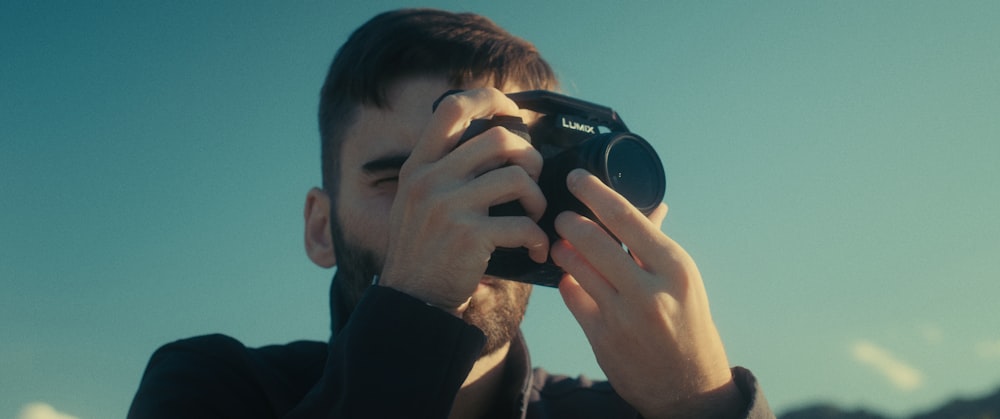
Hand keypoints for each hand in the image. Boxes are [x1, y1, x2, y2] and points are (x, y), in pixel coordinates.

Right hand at [378, 87, 548, 312]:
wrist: (411, 301)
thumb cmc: (425, 251)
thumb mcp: (418, 201)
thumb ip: (445, 170)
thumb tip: (497, 142)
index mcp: (418, 165)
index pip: (452, 108)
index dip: (489, 99)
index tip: (512, 112)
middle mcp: (429, 180)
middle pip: (499, 139)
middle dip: (529, 157)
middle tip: (532, 180)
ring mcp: (447, 206)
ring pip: (518, 177)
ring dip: (537, 198)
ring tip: (534, 217)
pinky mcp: (468, 236)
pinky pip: (523, 224)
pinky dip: (538, 238)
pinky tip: (534, 249)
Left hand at [551, 169, 741, 417]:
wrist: (689, 388)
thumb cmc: (687, 324)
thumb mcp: (683, 280)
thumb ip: (658, 244)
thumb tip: (652, 207)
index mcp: (675, 266)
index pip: (626, 217)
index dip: (594, 192)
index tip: (576, 179)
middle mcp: (649, 289)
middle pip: (592, 238)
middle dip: (568, 221)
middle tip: (561, 217)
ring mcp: (623, 315)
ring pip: (575, 266)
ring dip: (563, 250)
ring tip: (562, 245)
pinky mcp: (602, 337)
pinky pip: (571, 295)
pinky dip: (567, 282)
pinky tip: (572, 279)